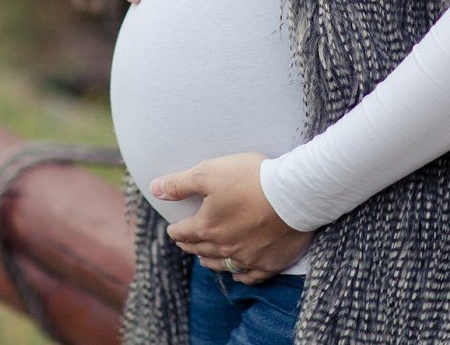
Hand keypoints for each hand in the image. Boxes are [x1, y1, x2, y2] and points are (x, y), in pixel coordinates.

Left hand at [154, 152, 314, 284]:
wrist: (294, 195)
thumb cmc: (251, 179)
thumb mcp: (209, 173)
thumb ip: (180, 183)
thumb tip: (155, 188)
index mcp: (207, 227)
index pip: (183, 232)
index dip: (175, 230)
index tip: (172, 229)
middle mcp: (225, 247)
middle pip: (200, 249)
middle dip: (190, 245)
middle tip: (185, 242)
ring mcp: (248, 258)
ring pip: (222, 265)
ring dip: (210, 261)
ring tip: (203, 259)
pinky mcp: (270, 263)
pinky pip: (251, 276)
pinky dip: (241, 276)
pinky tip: (237, 274)